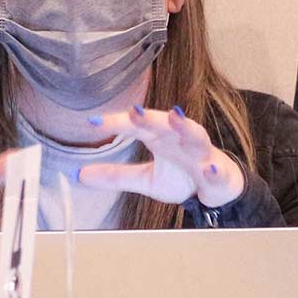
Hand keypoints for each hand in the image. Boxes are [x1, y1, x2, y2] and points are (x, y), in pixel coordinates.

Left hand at [75, 104, 247, 208]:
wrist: (219, 187)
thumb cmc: (182, 176)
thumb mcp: (145, 179)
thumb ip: (116, 175)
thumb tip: (79, 175)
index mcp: (160, 137)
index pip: (137, 125)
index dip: (117, 122)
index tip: (94, 122)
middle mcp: (180, 139)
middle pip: (164, 123)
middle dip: (151, 117)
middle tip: (134, 110)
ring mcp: (201, 154)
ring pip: (195, 135)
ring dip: (186, 126)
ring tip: (175, 116)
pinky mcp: (218, 172)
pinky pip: (216, 170)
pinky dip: (213, 169)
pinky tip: (208, 168)